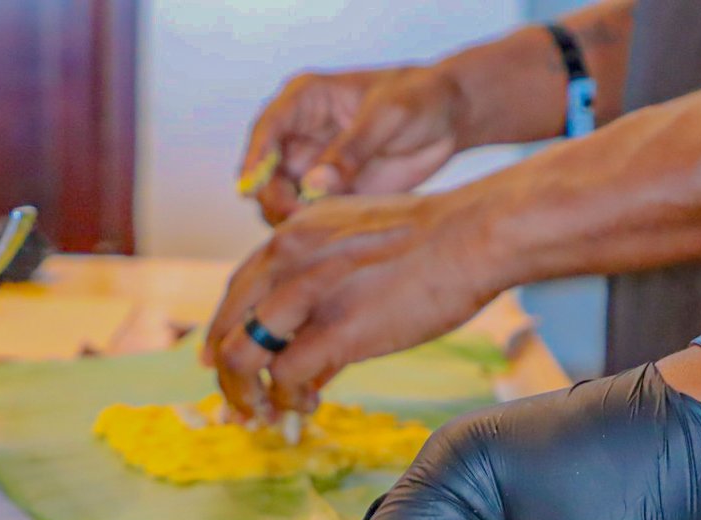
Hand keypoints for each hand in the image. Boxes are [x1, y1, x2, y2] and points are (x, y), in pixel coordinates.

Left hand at [203, 190, 502, 419]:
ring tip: (267, 417)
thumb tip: (312, 359)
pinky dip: (288, 402)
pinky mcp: (335, 330)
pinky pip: (285, 377)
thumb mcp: (359, 248)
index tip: (223, 366)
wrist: (473, 234)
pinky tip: (307, 407)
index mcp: (292, 236)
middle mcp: (285, 259)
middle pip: (227, 328)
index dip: (225, 335)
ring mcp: (306, 294)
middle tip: (240, 408)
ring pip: (241, 358)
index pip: (237, 293)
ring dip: (247, 397)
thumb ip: (326, 293)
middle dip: (227, 377)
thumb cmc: (433, 242)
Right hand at [238, 65, 470, 224]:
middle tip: (297, 219)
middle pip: (266, 174)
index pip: (266, 130)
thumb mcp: (387, 116)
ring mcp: (313, 168)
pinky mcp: (332, 194)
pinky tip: (331, 239)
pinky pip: (310, 218)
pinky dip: (314, 231)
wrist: (448, 118)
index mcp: (304, 102)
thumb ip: (352, 149)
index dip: (255, 159)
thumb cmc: (417, 99)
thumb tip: (314, 186)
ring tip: (317, 231)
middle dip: (274, 199)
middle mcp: (300, 136)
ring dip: (291, 219)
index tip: (252, 187)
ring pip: (282, 201)